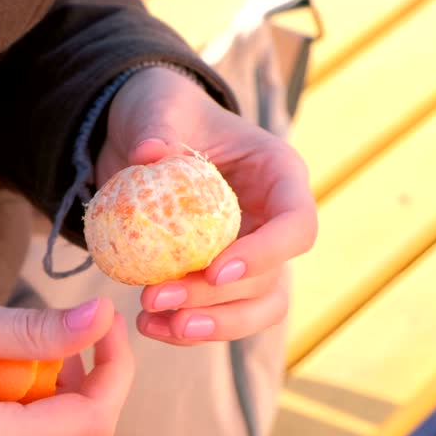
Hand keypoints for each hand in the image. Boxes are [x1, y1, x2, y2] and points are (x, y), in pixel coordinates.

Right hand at [0, 285, 131, 435]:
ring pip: (37, 428)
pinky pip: (7, 434)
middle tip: (22, 323)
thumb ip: (35, 331)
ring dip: (29, 380)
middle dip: (63, 370)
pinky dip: (5, 395)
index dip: (113, 369)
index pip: (88, 423)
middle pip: (65, 426)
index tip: (101, 319)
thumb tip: (101, 320)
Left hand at [96, 66, 317, 344]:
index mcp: (279, 176)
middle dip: (218, 299)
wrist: (138, 135)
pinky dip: (183, 328)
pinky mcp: (215, 276)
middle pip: (270, 280)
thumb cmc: (163, 111)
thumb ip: (158, 126)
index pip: (296, 226)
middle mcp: (272, 222)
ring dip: (208, 326)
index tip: (214, 269)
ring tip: (153, 323)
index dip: (265, 254)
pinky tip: (145, 326)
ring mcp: (248, 253)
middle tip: (157, 298)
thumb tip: (149, 153)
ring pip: (252, 309)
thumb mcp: (158, 107)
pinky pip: (213, 314)